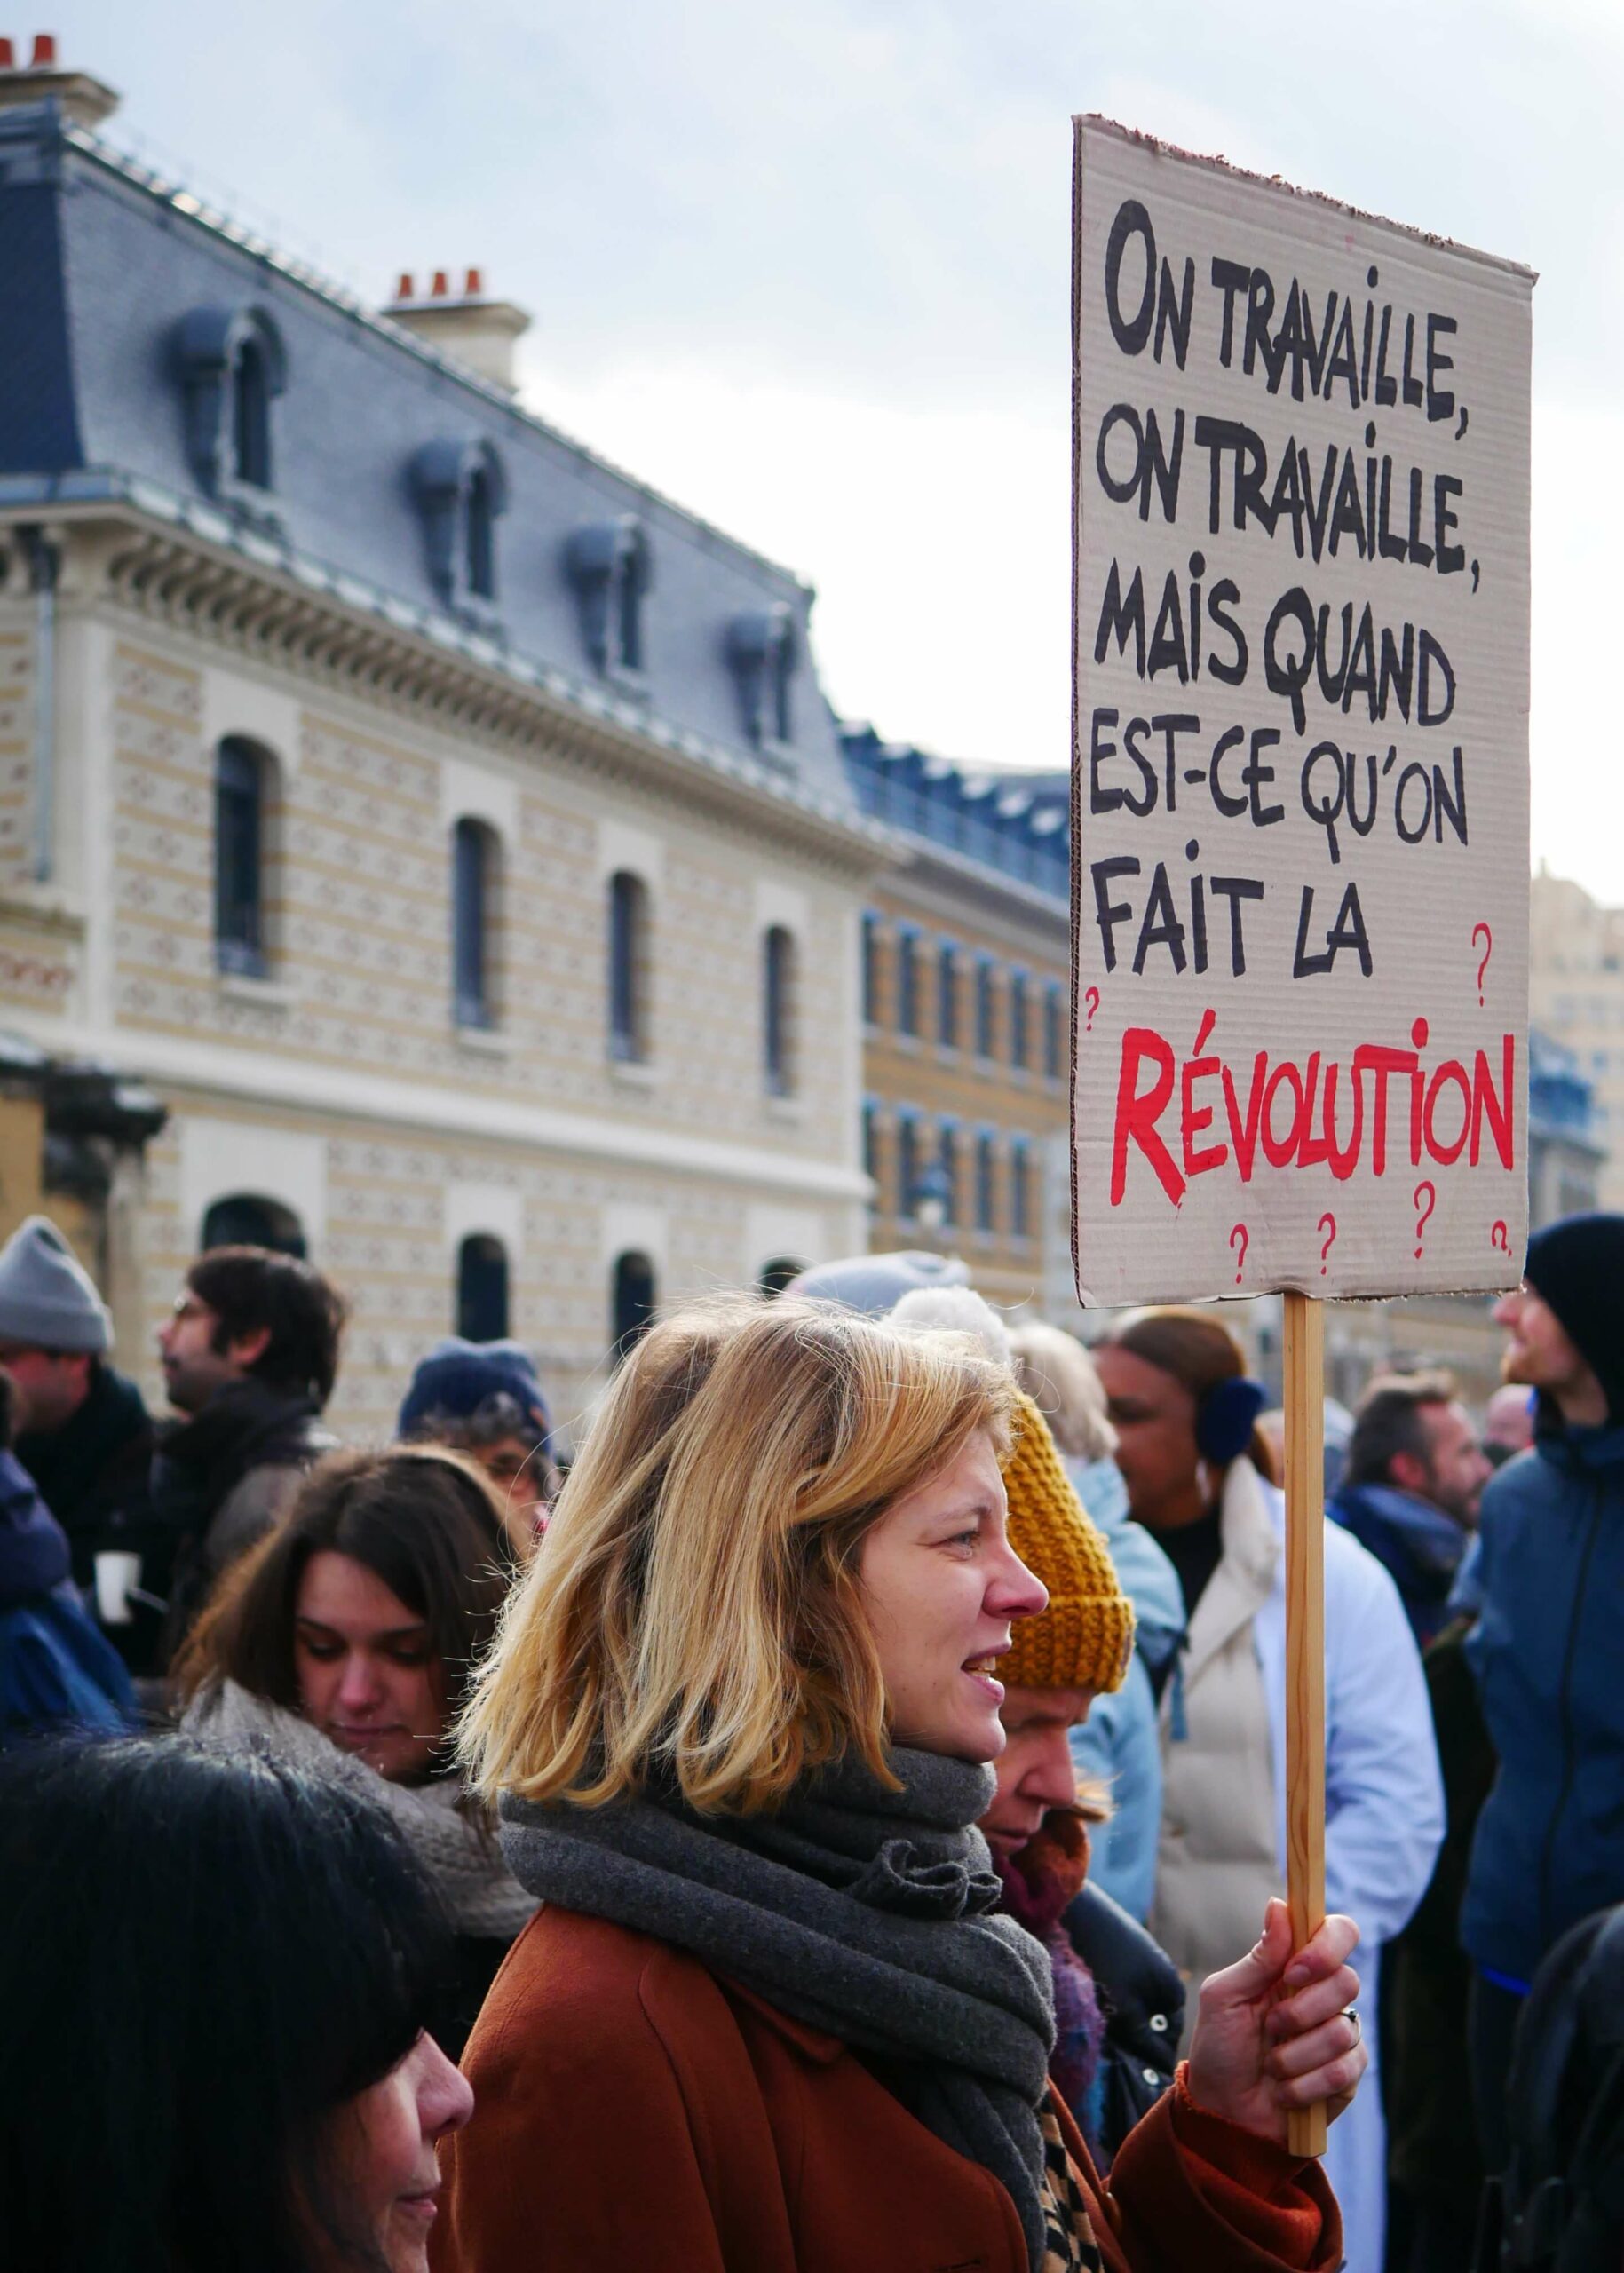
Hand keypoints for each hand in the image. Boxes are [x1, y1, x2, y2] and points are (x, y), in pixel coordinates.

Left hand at [1183, 1898, 1364, 2146]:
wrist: (1224, 2112)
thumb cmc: (1219, 2048)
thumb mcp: (1225, 1997)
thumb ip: (1259, 1957)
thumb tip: (1279, 1904)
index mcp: (1295, 1967)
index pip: (1338, 1933)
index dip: (1326, 1947)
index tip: (1295, 1971)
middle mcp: (1324, 1995)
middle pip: (1348, 1980)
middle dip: (1302, 2011)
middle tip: (1271, 2027)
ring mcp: (1340, 2034)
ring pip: (1343, 2031)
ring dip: (1296, 2054)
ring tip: (1272, 2064)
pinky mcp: (1348, 2076)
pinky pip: (1344, 2071)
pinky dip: (1305, 2084)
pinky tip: (1285, 2091)